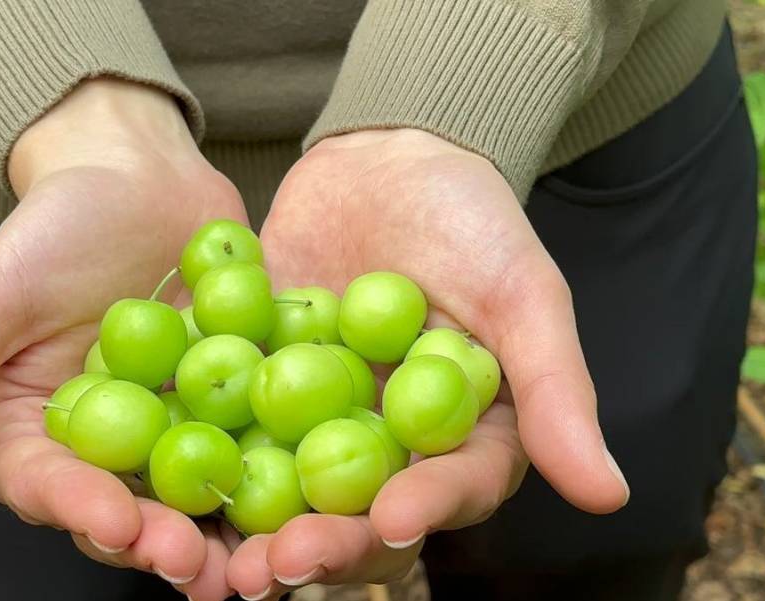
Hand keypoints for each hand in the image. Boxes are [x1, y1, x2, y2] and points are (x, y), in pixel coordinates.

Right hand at [0, 78, 241, 599]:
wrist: (139, 174)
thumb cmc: (54, 227)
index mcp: (39, 432)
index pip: (49, 488)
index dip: (78, 512)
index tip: (115, 525)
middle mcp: (109, 445)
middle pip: (129, 509)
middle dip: (160, 541)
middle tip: (195, 565)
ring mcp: (177, 427)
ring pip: (198, 492)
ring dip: (225, 531)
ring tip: (257, 561)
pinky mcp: (235, 401)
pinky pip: (259, 441)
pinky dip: (281, 469)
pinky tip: (310, 492)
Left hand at [227, 129, 629, 598]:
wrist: (387, 159)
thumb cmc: (473, 220)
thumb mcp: (523, 295)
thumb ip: (554, 389)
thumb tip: (607, 494)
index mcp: (458, 437)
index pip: (447, 489)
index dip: (422, 510)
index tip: (391, 523)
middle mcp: (384, 444)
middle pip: (356, 512)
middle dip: (321, 544)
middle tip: (280, 566)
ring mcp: (314, 420)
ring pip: (284, 490)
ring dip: (249, 529)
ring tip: (214, 562)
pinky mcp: (255, 387)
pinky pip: (226, 426)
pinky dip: (196, 453)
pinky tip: (156, 479)